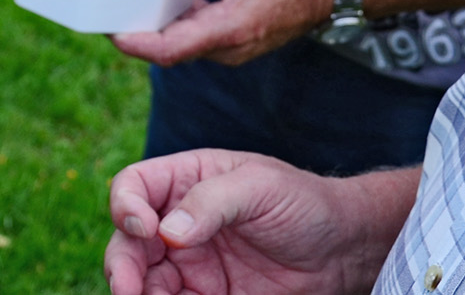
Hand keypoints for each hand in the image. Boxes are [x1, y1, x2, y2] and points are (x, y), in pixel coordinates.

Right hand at [104, 149, 412, 294]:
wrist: (342, 251)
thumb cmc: (304, 203)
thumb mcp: (260, 186)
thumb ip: (211, 201)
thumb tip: (166, 232)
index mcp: (185, 181)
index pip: (134, 187)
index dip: (126, 206)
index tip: (144, 229)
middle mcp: (178, 222)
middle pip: (128, 242)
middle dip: (122, 265)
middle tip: (128, 290)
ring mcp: (189, 264)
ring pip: (143, 281)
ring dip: (136, 293)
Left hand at [113, 0, 332, 66]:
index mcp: (229, 32)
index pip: (168, 50)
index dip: (133, 43)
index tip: (106, 29)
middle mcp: (227, 47)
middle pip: (168, 49)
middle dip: (135, 32)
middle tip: (105, 8)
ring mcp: (232, 45)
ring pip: (182, 43)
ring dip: (154, 26)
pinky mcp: (235, 36)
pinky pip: (195, 33)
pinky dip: (175, 18)